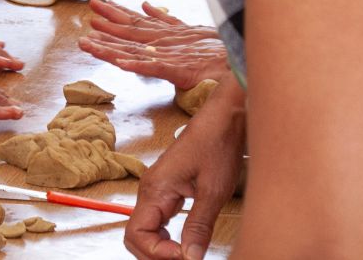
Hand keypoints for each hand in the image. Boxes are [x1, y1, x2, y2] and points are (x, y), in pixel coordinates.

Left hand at [80, 0, 227, 88]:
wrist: (245, 64)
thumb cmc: (219, 51)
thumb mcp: (190, 30)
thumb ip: (166, 19)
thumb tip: (145, 5)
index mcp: (167, 34)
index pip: (136, 22)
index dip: (115, 14)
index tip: (97, 7)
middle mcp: (166, 43)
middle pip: (131, 33)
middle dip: (107, 24)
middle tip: (87, 14)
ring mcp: (172, 57)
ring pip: (136, 51)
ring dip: (111, 47)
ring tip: (89, 43)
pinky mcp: (182, 72)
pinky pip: (157, 69)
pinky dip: (140, 66)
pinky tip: (123, 65)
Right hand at [126, 75, 245, 259]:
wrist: (225, 117)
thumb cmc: (218, 144)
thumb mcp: (213, 191)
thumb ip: (198, 227)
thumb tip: (189, 258)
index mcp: (155, 189)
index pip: (136, 235)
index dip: (157, 253)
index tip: (184, 258)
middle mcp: (150, 189)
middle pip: (136, 236)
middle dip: (155, 254)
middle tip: (184, 259)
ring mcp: (157, 189)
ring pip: (145, 230)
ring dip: (160, 248)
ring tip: (186, 255)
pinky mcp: (167, 189)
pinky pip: (156, 220)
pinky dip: (166, 237)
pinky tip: (184, 242)